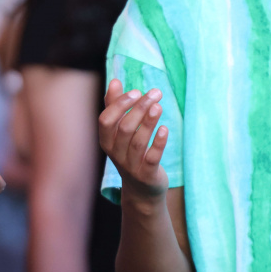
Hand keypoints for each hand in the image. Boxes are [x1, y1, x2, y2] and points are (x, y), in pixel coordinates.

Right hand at [98, 78, 168, 200]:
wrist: (141, 190)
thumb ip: (116, 106)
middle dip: (140, 108)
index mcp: (106, 141)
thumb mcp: (120, 131)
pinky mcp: (147, 175)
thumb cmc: (130, 152)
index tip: (136, 91)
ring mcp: (131, 166)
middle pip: (124, 128)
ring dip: (149, 122)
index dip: (120, 104)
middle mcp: (115, 154)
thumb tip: (114, 81)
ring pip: (138, 142)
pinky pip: (152, 158)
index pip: (105, 120)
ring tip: (159, 105)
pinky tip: (165, 128)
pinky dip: (158, 142)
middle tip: (156, 93)